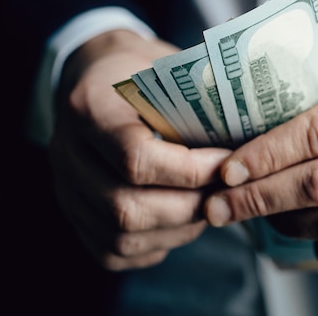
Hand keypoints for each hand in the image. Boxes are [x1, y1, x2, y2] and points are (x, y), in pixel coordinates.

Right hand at [49, 30, 230, 270]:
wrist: (92, 76)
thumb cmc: (138, 70)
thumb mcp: (165, 65)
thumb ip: (197, 100)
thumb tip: (253, 139)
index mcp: (89, 107)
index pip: (135, 157)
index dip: (190, 171)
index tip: (228, 164)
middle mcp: (66, 153)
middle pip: (126, 207)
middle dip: (189, 209)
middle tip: (226, 194)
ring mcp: (64, 188)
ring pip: (120, 236)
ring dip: (177, 231)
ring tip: (209, 207)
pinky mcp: (74, 214)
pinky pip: (113, 251)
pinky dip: (156, 245)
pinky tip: (180, 223)